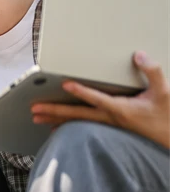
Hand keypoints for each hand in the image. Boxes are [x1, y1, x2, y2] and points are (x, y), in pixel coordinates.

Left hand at [31, 51, 169, 148]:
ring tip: (36, 117)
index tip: (66, 85)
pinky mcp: (107, 128)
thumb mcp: (165, 91)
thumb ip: (152, 71)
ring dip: (55, 119)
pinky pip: (82, 127)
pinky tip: (53, 127)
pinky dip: (67, 127)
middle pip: (77, 115)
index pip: (97, 98)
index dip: (82, 91)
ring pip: (76, 122)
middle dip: (54, 111)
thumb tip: (138, 55)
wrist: (169, 136)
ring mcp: (107, 125)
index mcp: (122, 108)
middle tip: (34, 109)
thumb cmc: (166, 114)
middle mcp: (110, 118)